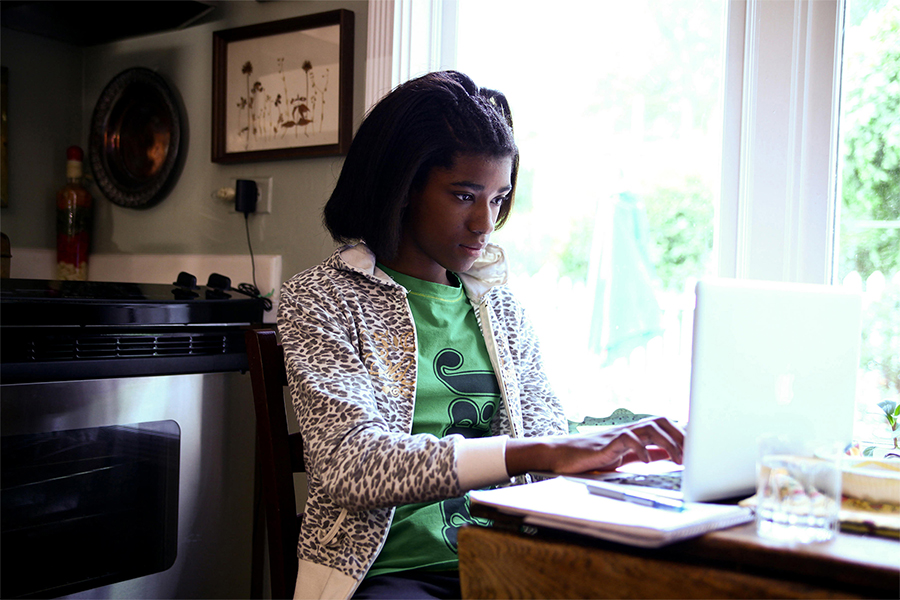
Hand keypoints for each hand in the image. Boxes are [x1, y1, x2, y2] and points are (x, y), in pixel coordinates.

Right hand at [505, 416, 684, 476]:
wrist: (559, 456)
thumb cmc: (590, 458)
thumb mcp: (623, 457)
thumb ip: (646, 453)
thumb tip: (670, 455)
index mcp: (634, 433)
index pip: (664, 425)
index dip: (684, 431)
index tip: (702, 443)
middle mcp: (628, 430)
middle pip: (661, 421)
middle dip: (681, 435)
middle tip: (694, 453)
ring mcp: (616, 435)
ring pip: (648, 428)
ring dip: (668, 442)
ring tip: (679, 459)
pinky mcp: (605, 444)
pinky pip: (627, 440)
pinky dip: (640, 450)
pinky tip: (647, 462)